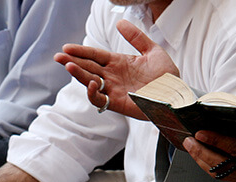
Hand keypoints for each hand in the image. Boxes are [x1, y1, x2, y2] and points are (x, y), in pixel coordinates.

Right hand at [54, 19, 179, 118]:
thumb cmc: (167, 77)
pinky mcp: (118, 104)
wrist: (177, 95)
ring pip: (90, 83)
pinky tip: (91, 82)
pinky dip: (93, 93)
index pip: (95, 55)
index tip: (66, 47)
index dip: (81, 51)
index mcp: (119, 63)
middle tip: (58, 56)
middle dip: (72, 62)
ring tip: (68, 66)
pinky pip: (100, 101)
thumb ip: (136, 37)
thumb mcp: (153, 51)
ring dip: (78, 75)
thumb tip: (119, 22)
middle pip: (88, 68)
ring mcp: (115, 90)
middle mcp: (113, 77)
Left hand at [183, 117, 235, 181]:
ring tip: (191, 147)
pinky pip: (225, 176)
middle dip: (202, 153)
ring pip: (220, 174)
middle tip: (188, 140)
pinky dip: (211, 167)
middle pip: (222, 166)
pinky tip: (203, 156)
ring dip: (203, 161)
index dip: (216, 141)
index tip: (200, 132)